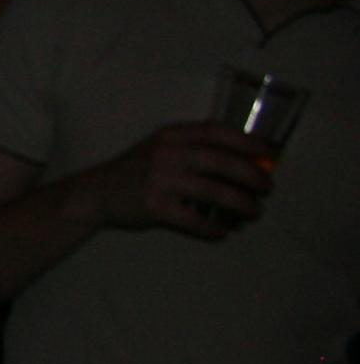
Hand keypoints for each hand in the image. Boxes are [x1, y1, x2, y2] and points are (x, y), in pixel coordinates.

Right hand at [82, 120, 273, 238]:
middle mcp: (167, 153)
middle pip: (221, 162)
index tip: (266, 153)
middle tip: (267, 188)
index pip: (215, 131)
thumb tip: (244, 163)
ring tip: (255, 212)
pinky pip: (194, 219)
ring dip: (240, 204)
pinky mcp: (155, 206)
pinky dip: (212, 227)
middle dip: (251, 176)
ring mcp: (160, 179)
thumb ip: (193, 148)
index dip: (245, 141)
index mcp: (172, 135)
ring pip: (214, 191)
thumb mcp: (160, 147)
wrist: (96, 192)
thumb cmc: (136, 170)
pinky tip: (222, 232)